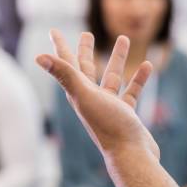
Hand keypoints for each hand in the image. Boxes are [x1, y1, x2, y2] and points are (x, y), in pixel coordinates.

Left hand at [35, 29, 159, 161]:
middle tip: (86, 34)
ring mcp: (110, 107)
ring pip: (113, 77)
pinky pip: (132, 91)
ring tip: (124, 39)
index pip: (66, 65)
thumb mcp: (86, 96)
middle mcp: (91, 99)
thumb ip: (65, 75)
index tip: (53, 31)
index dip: (59, 47)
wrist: (131, 155)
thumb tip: (38, 57)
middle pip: (86, 70)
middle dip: (86, 51)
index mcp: (78, 94)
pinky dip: (139, 78)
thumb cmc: (109, 126)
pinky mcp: (127, 114)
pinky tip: (147, 65)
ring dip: (117, 59)